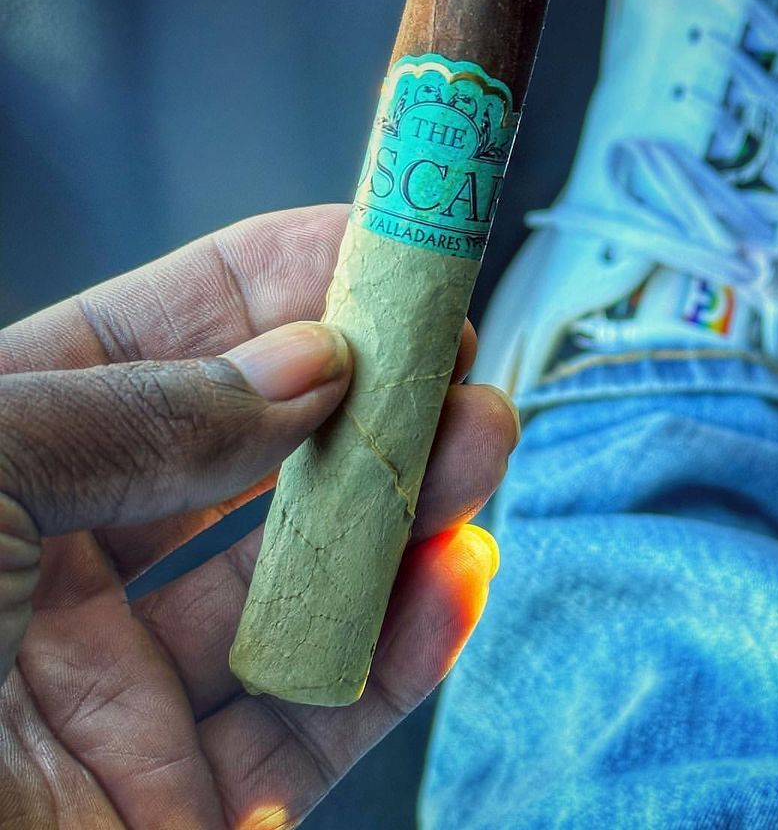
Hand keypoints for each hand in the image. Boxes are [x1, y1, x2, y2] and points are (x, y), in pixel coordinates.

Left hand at [0, 205, 517, 827]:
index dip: (269, 285)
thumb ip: (137, 413)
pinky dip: (403, 650)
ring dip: (404, 509)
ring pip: (302, 585)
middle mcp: (53, 579)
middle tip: (451, 348)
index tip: (373, 246)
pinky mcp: (183, 817)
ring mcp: (123, 702)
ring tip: (482, 437)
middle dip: (361, 394)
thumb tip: (305, 364)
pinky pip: (318, 722)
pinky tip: (456, 577)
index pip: (154, 349)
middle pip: (250, 463)